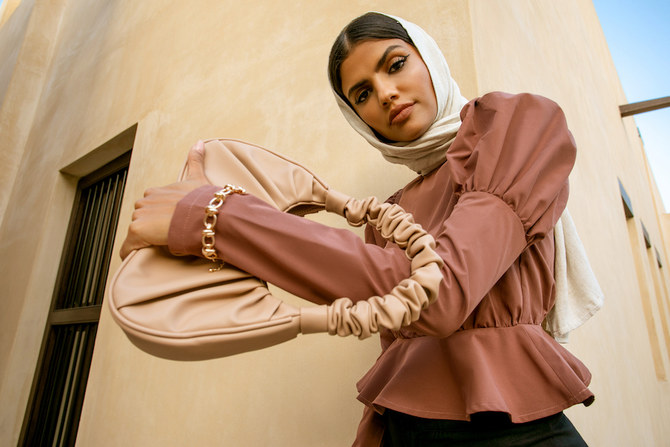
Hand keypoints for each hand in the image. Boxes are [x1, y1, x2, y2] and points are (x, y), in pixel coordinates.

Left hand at [119, 140, 209, 258]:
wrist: (205, 213)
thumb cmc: (204, 200)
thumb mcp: (199, 178)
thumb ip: (195, 160)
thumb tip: (198, 142)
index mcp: (157, 191)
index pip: (152, 205)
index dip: (161, 215)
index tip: (171, 224)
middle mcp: (146, 200)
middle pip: (142, 217)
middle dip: (151, 226)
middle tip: (166, 237)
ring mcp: (140, 215)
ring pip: (136, 230)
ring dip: (144, 239)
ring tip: (158, 246)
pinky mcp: (138, 229)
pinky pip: (128, 246)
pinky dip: (130, 252)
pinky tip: (135, 257)